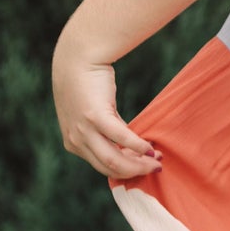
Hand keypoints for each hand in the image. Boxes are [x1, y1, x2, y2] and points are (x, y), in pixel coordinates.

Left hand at [52, 36, 162, 180]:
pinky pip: (120, 138)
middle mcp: (75, 141)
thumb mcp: (93, 113)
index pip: (102, 167)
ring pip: (114, 161)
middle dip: (135, 172)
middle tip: (155, 168)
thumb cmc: (86, 83)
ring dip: (138, 164)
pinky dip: (137, 145)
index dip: (126, 170)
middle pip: (109, 168)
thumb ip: (107, 130)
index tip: (145, 165)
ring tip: (156, 161)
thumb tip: (129, 145)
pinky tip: (150, 147)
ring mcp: (83, 130)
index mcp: (73, 143)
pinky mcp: (95, 116)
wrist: (76, 58)